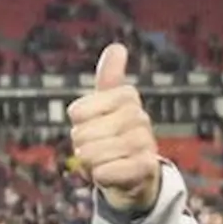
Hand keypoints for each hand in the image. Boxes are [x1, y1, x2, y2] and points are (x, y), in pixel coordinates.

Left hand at [67, 44, 161, 212]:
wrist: (134, 175)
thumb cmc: (114, 136)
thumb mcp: (108, 104)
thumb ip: (109, 77)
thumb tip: (117, 46)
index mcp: (127, 96)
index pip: (77, 112)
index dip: (78, 124)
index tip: (94, 125)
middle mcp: (139, 116)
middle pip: (81, 135)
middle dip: (82, 147)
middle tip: (98, 148)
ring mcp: (145, 143)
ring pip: (91, 155)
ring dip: (90, 163)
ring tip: (104, 161)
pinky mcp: (145, 168)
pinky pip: (104, 172)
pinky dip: (100, 176)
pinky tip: (110, 173)